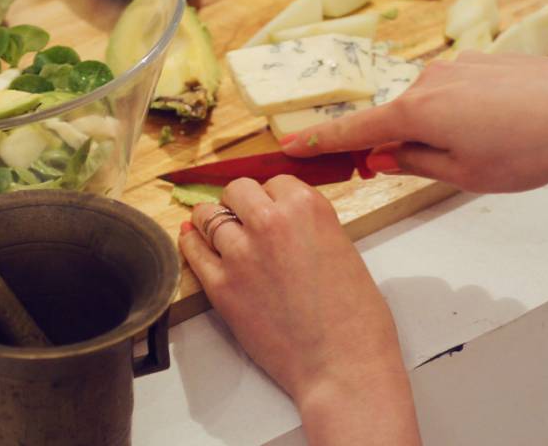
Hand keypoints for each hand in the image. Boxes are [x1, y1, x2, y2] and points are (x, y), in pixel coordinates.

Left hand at [179, 176, 419, 445]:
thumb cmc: (355, 317)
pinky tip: (197, 243)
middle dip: (241, 204)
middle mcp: (269, 222)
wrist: (342, 365)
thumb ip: (308, 226)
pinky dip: (193, 244)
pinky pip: (193, 250)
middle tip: (245, 220)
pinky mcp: (220, 285)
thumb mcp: (342, 248)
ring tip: (220, 232)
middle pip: (237, 190)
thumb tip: (282, 220)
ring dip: (214, 222)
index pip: (274, 182)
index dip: (272, 197)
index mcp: (307, 207)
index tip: (271, 209)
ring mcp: (239, 253)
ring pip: (208, 216)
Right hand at [283, 52, 547, 192]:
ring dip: (434, 129)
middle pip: (391, 117)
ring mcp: (453, 67)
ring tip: (481, 148)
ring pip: (424, 105)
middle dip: (395, 143)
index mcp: (414, 113)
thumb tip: (383, 158)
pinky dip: (457, 111)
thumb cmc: (528, 146)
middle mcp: (425, 82)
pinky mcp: (477, 60)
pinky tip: (494, 125)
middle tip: (420, 167)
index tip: (291, 145)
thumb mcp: (464, 174)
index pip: (352, 130)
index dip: (319, 140)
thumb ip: (414, 163)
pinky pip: (450, 90)